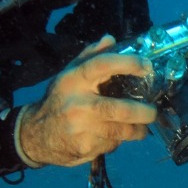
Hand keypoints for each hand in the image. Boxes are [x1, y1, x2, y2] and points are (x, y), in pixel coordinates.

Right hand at [17, 35, 156, 167]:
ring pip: (119, 131)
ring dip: (137, 130)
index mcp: (73, 81)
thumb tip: (110, 40)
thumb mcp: (68, 76)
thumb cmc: (59, 100)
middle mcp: (77, 105)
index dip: (127, 63)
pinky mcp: (85, 148)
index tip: (147, 66)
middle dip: (142, 111)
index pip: (101, 65)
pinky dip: (118, 140)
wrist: (35, 135)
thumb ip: (90, 57)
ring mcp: (81, 129)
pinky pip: (111, 144)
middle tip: (153, 111)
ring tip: (143, 127)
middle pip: (117, 108)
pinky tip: (114, 136)